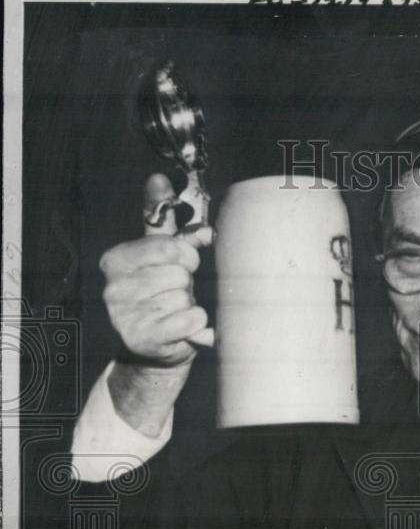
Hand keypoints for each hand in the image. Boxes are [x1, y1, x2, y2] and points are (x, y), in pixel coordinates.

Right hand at [100, 174, 212, 367]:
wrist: (159, 348)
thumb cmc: (162, 295)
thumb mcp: (160, 254)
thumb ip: (162, 219)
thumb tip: (159, 180)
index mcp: (115, 260)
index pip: (166, 246)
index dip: (185, 255)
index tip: (184, 264)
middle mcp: (113, 287)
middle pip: (178, 273)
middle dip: (187, 282)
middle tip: (179, 292)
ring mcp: (125, 316)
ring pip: (184, 297)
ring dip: (190, 305)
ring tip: (177, 311)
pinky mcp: (143, 339)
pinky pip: (189, 320)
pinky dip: (197, 324)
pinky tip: (185, 327)